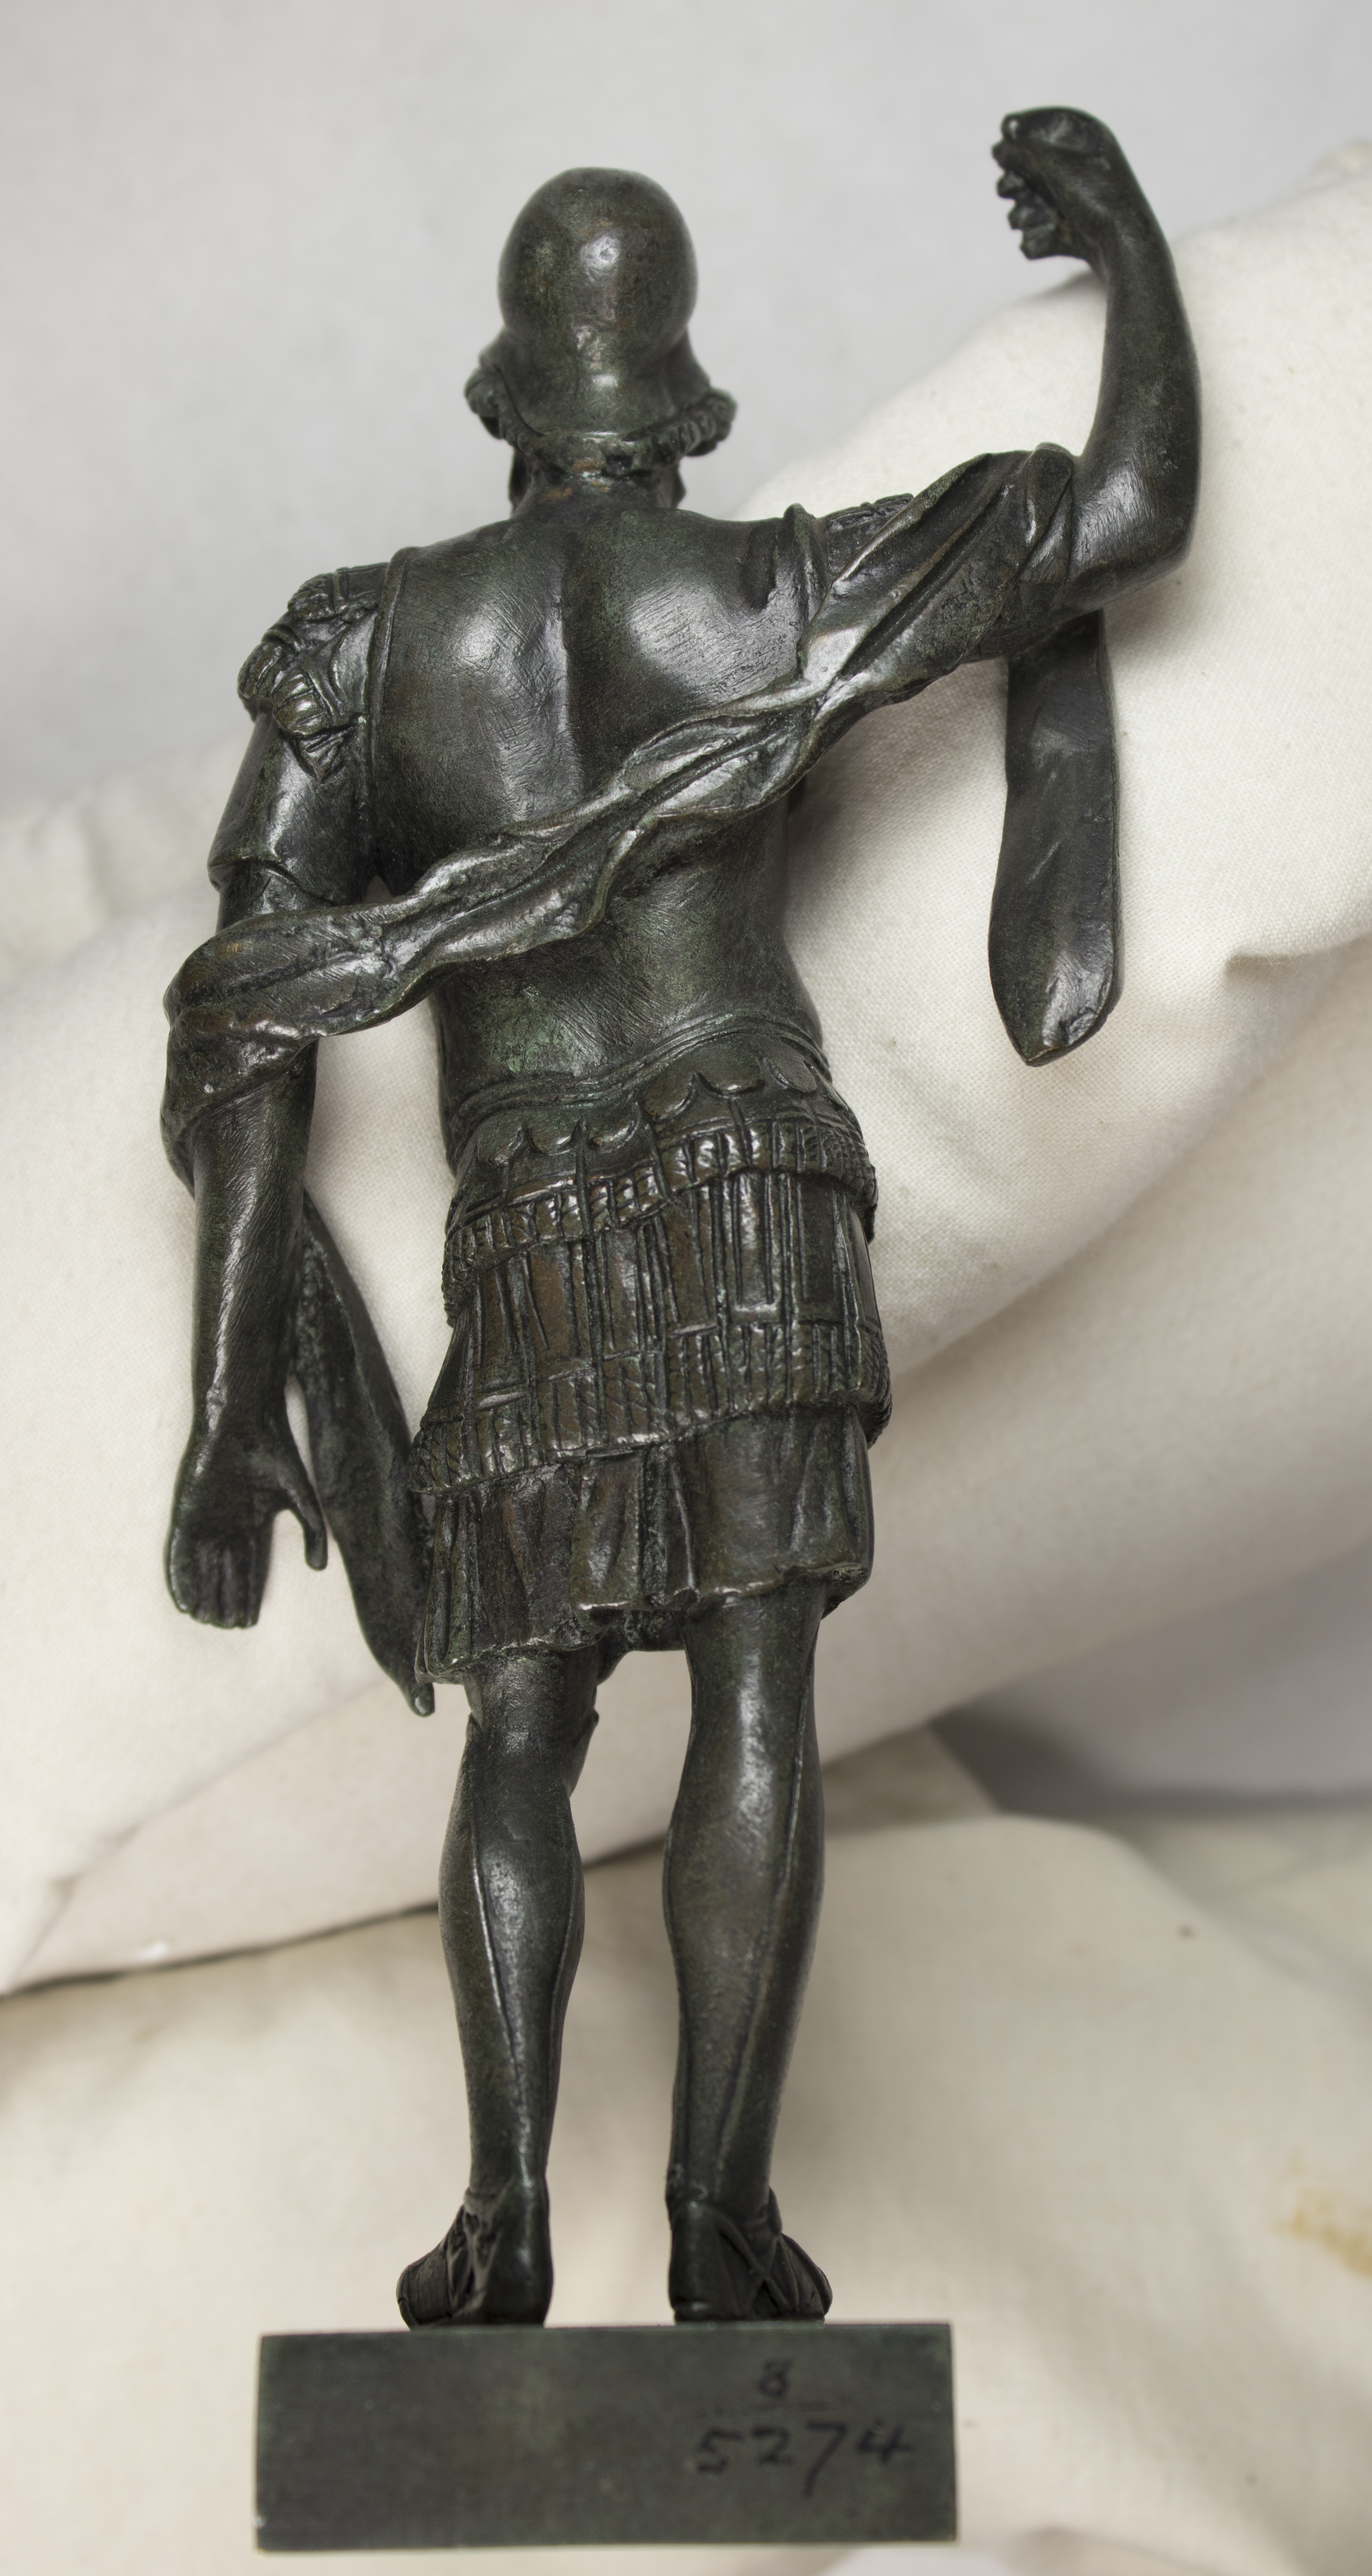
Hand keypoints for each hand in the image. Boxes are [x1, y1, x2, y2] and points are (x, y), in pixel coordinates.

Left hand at [166, 1413, 326, 1627]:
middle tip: (229, 1628)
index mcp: (253, 1519)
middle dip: (228, 1599)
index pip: (251, 1566)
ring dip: (205, 1594)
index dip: (250, 1593)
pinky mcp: (187, 1514)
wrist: (244, 1422)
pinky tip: (183, 1602)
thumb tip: (318, 1569)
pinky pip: (180, 1554)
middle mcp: (228, 1523)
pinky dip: (181, 1579)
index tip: (249, 1621)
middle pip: (227, 1571)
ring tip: (207, 1622)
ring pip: (203, 1567)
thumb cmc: (274, 1452)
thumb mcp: (301, 1497)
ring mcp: (206, 1520)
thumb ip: (313, 1532)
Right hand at [993, 108, 1142, 269]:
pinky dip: (1039, 239)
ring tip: (1022, 221)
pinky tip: (1040, 243)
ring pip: (1037, 203)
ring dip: (1024, 214)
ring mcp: (1081, 201)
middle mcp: (1085, 167)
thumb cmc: (1098, 200)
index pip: (1050, 122)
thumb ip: (1023, 153)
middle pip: (1036, 166)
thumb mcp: (1057, 167)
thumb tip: (999, 149)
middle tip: (1006, 190)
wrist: (1126, 252)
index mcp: (1090, 139)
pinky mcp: (1078, 233)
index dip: (1023, 127)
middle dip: (1017, 180)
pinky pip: (1047, 233)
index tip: (1002, 133)